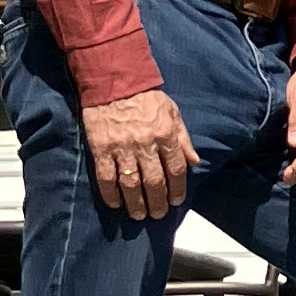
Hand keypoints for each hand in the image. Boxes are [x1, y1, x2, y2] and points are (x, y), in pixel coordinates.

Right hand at [82, 87, 195, 222]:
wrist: (114, 80)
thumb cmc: (146, 97)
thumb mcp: (172, 112)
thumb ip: (183, 138)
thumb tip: (195, 162)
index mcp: (165, 134)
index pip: (176, 168)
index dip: (178, 188)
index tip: (177, 201)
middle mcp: (146, 144)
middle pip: (154, 182)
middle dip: (158, 202)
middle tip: (158, 214)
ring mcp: (122, 147)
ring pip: (131, 184)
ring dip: (136, 204)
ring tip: (139, 215)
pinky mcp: (101, 148)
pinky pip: (106, 177)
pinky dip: (111, 194)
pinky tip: (116, 204)